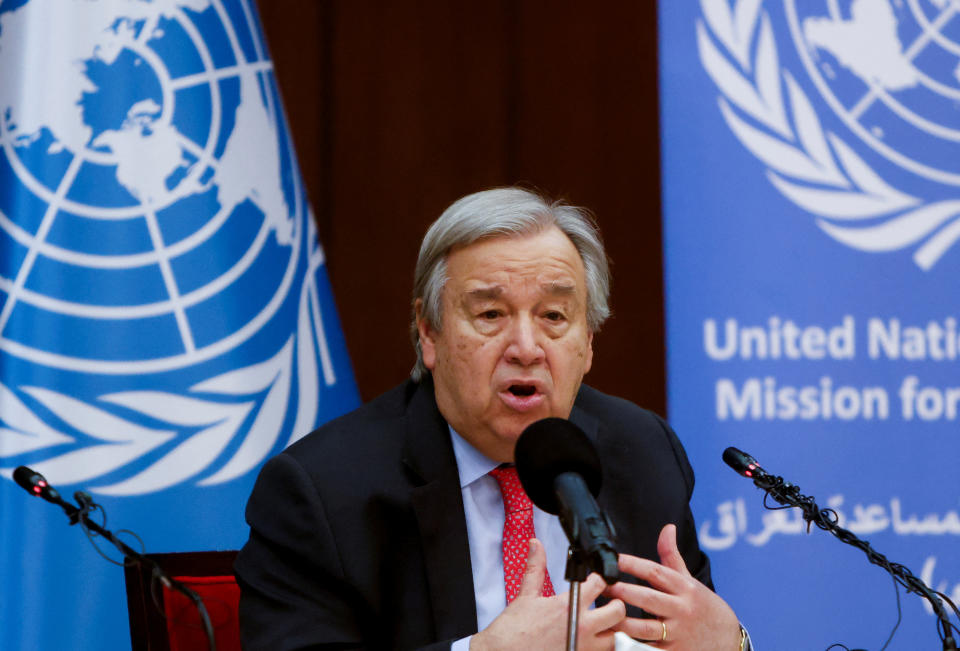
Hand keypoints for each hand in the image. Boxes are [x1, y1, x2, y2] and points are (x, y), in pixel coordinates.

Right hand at [470, 539, 625, 650]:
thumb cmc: (512, 630)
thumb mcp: (526, 595)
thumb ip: (536, 567)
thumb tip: (536, 545)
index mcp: (569, 606)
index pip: (600, 584)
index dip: (601, 578)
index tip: (597, 580)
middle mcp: (581, 628)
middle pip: (618, 611)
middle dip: (616, 604)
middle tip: (608, 602)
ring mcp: (584, 648)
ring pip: (617, 638)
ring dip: (614, 629)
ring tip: (603, 625)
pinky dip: (603, 647)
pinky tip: (592, 641)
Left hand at [602, 524, 741, 649]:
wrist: (727, 638)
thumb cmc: (702, 606)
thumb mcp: (689, 580)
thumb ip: (672, 556)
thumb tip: (667, 527)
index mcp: (684, 587)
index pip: (655, 572)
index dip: (632, 564)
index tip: (613, 558)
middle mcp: (681, 609)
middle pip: (647, 598)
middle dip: (621, 591)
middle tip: (600, 585)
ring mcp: (678, 633)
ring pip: (644, 628)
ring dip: (621, 621)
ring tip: (602, 613)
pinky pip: (649, 649)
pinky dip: (632, 644)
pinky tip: (615, 638)